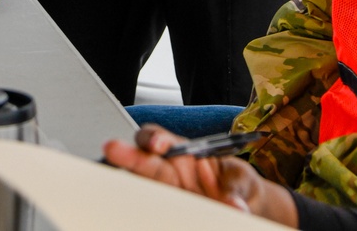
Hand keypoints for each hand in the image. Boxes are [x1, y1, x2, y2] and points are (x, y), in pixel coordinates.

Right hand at [102, 127, 297, 224]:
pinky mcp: (168, 214)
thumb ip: (236, 186)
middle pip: (142, 161)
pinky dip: (147, 215)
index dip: (154, 139)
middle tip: (112, 149)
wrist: (243, 210)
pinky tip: (143, 217)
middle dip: (126, 154)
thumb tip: (234, 203)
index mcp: (185, 154)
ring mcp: (167, 195)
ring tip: (121, 192)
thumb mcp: (243, 180)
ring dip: (130, 186)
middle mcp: (170, 173)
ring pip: (141, 187)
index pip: (161, 140)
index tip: (159, 146)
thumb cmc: (239, 186)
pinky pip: (152, 214)